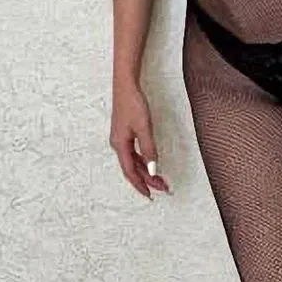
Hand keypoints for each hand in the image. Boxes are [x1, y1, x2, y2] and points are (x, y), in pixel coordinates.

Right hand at [109, 76, 171, 198]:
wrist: (126, 86)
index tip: (151, 195)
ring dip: (145, 171)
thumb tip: (152, 169)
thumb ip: (149, 149)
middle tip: (163, 188)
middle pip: (132, 169)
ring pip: (133, 161)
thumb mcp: (144, 127)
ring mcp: (120, 139)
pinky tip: (149, 163)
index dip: (141, 185)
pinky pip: (133, 153)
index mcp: (120, 146)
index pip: (130, 172)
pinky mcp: (124, 133)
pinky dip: (142, 160)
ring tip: (160, 179)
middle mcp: (118, 145)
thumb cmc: (133, 104)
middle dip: (147, 180)